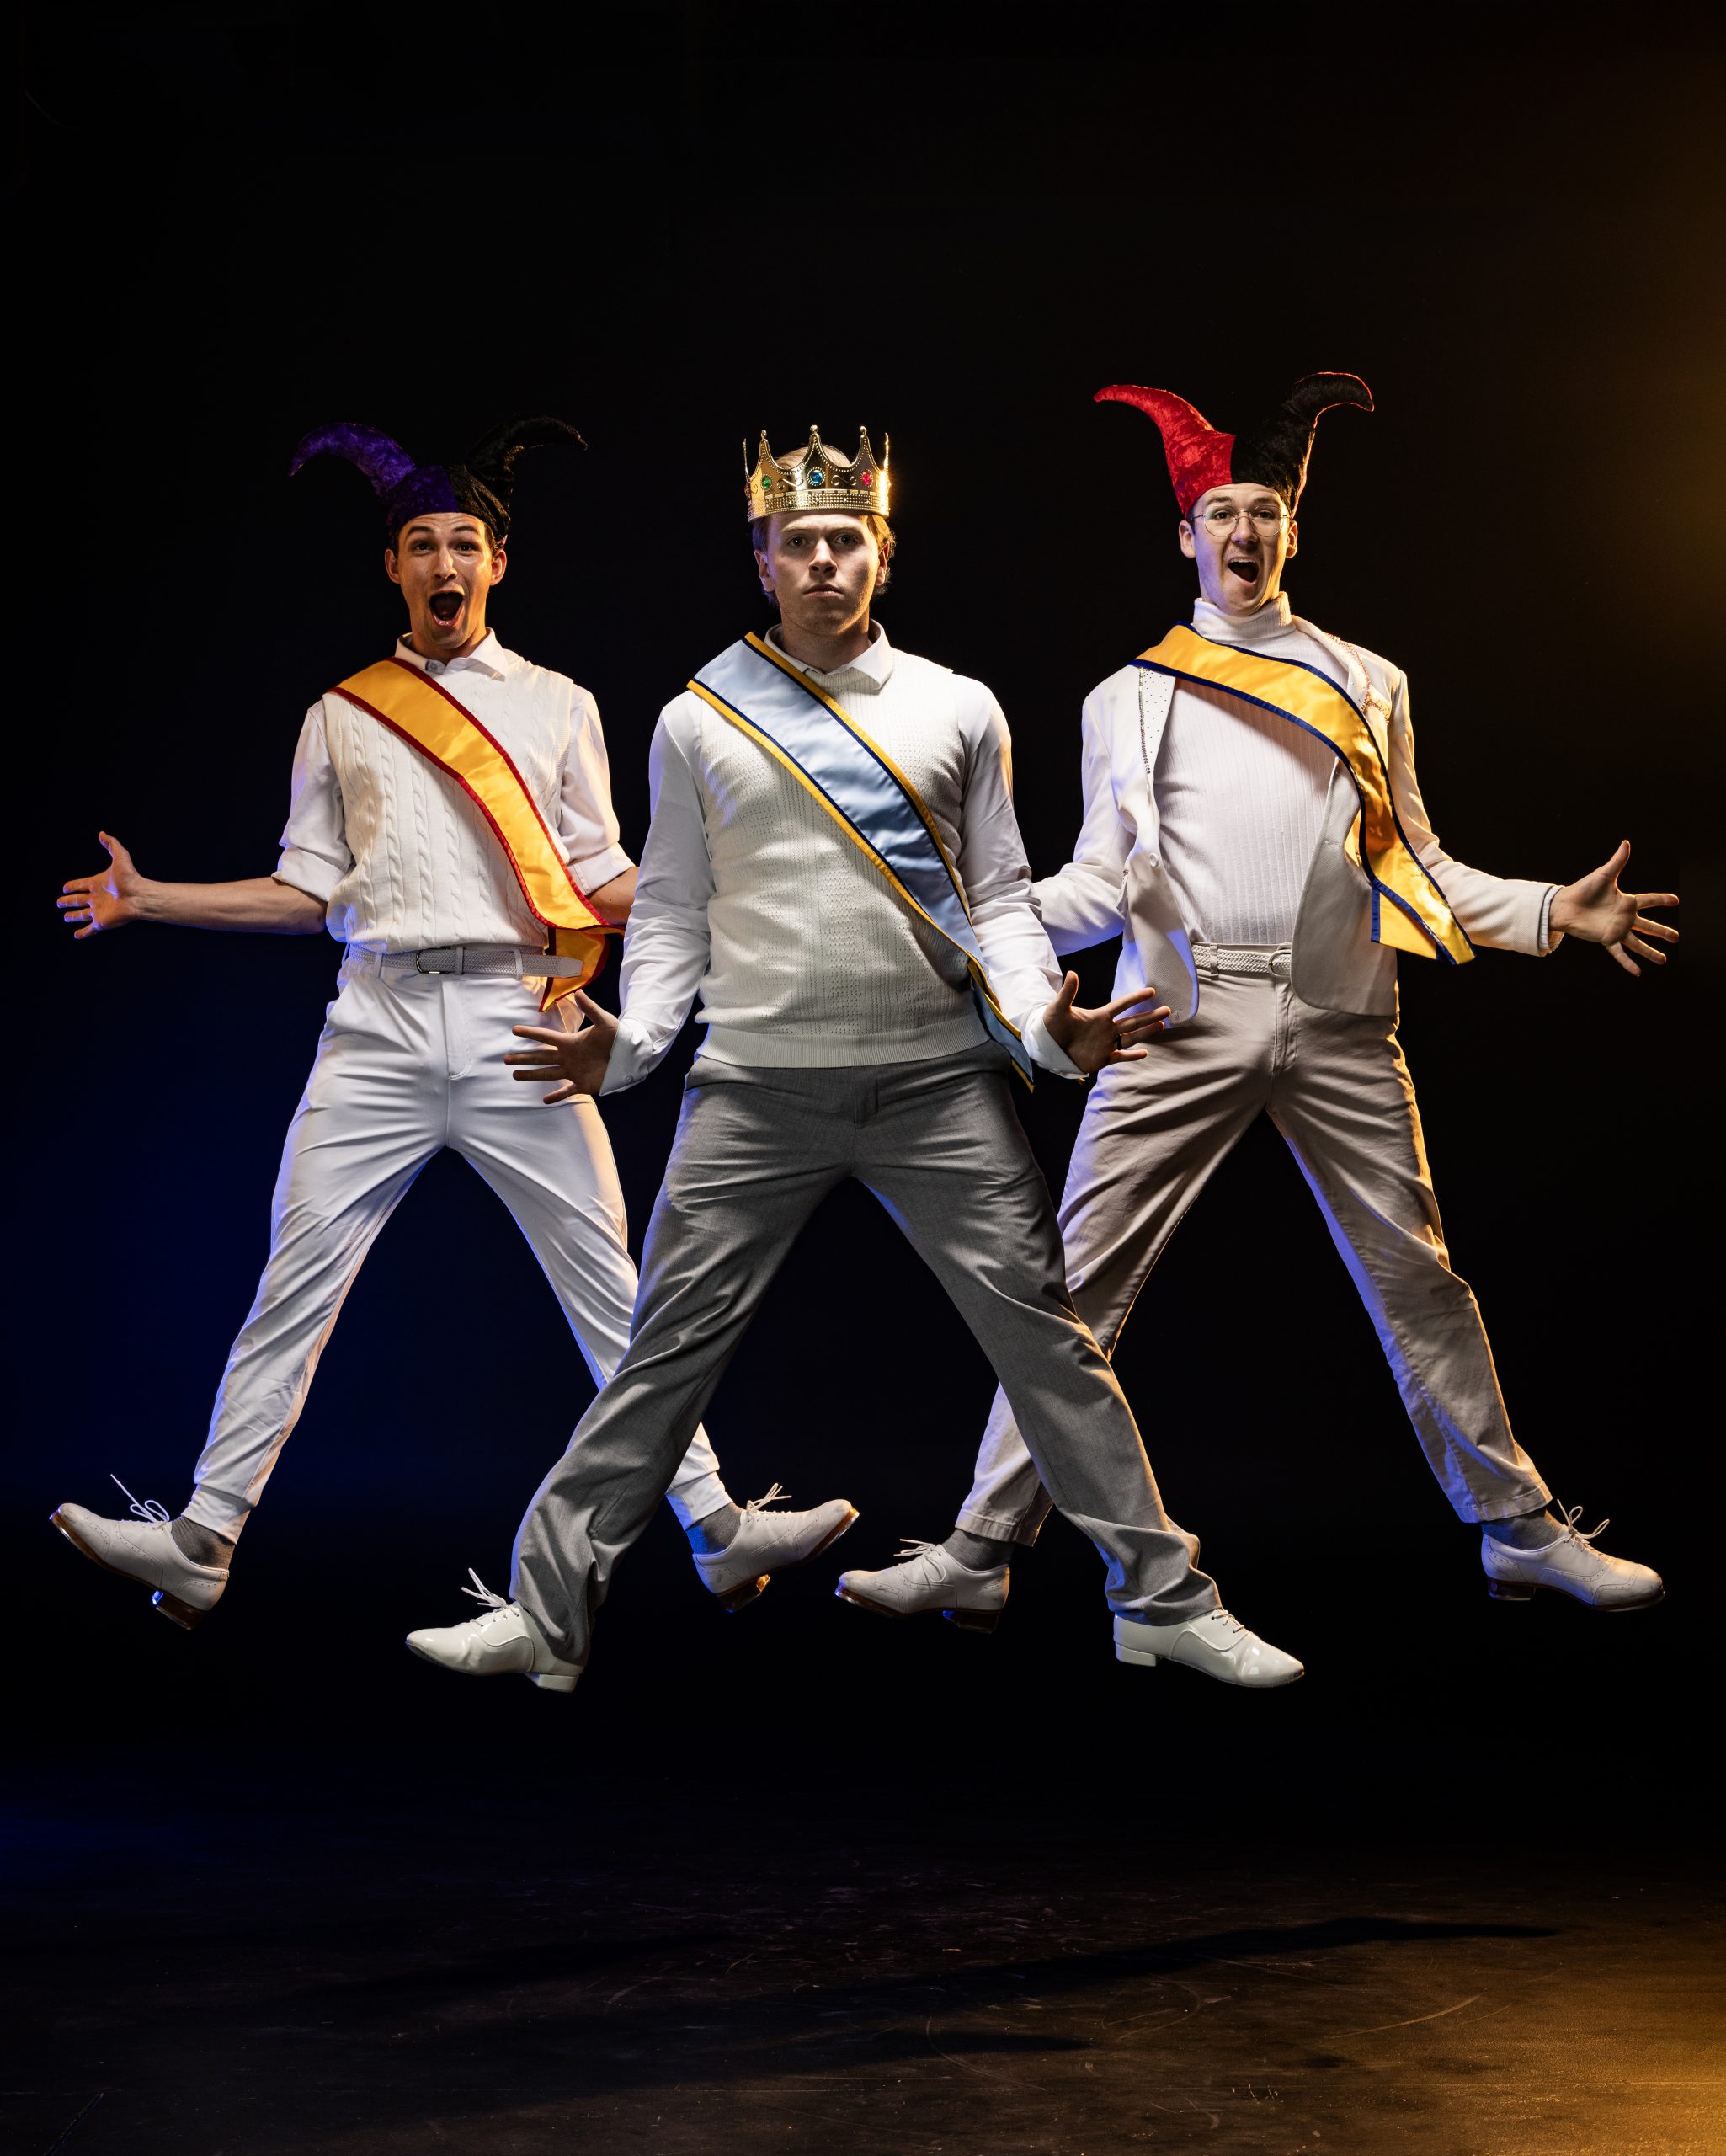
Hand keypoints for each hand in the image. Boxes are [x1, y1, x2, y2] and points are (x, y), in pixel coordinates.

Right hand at [59, 832, 146, 938]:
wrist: (139, 896)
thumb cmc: (130, 878)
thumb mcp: (120, 856)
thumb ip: (111, 844)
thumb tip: (102, 833)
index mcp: (98, 883)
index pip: (81, 884)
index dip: (73, 886)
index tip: (65, 887)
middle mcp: (97, 898)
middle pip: (78, 900)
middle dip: (68, 901)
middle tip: (59, 903)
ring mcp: (98, 911)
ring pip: (81, 914)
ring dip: (73, 916)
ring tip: (65, 917)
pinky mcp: (101, 922)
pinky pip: (89, 929)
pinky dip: (83, 933)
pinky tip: (77, 935)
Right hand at [506, 991, 618, 1102]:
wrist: (630, 1054)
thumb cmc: (617, 1036)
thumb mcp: (604, 1021)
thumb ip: (590, 1008)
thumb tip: (577, 992)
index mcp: (570, 1042)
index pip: (545, 1037)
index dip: (530, 1033)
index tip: (514, 1030)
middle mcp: (568, 1057)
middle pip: (540, 1057)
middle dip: (523, 1058)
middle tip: (505, 1059)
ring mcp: (574, 1071)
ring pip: (548, 1074)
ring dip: (532, 1075)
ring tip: (515, 1075)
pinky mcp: (583, 1084)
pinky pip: (567, 1091)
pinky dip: (557, 1096)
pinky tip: (544, 1100)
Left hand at [1042, 973, 1172, 1074]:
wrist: (1046, 1048)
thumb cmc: (1051, 1026)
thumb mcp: (1058, 1008)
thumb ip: (1067, 992)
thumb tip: (1071, 973)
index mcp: (1099, 1016)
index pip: (1121, 1005)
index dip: (1135, 998)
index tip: (1151, 991)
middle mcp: (1106, 1029)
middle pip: (1132, 1021)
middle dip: (1149, 1016)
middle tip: (1166, 1010)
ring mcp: (1105, 1044)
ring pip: (1131, 1037)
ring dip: (1146, 1032)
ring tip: (1161, 1025)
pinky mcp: (1101, 1059)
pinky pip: (1120, 1057)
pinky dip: (1132, 1056)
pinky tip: (1145, 1053)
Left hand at [1549, 841, 1678, 976]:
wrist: (1564, 905)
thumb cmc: (1583, 889)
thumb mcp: (1603, 875)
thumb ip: (1617, 861)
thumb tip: (1626, 842)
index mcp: (1626, 901)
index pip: (1650, 900)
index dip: (1663, 900)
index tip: (1677, 900)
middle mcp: (1624, 918)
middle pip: (1649, 926)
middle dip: (1663, 932)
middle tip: (1677, 938)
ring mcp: (1617, 930)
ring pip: (1638, 943)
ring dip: (1651, 952)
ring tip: (1664, 960)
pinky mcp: (1606, 939)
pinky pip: (1620, 953)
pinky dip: (1628, 963)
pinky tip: (1638, 973)